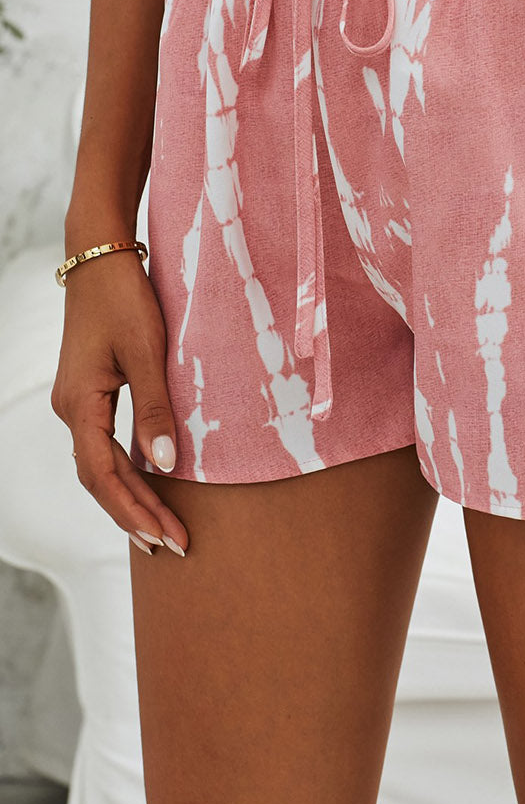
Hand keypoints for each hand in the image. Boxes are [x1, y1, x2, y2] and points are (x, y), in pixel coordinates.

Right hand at [50, 250, 188, 557]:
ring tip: (161, 531)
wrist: (99, 258)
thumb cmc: (125, 298)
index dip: (133, 509)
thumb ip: (156, 408)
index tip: (166, 536)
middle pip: (100, 478)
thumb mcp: (147, 352)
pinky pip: (102, 445)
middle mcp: (72, 409)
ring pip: (100, 465)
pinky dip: (124, 473)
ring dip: (130, 498)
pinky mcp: (89, 392)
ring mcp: (77, 402)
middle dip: (135, 514)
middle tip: (174, 546)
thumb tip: (163, 464)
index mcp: (80, 404)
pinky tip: (147, 487)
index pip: (103, 475)